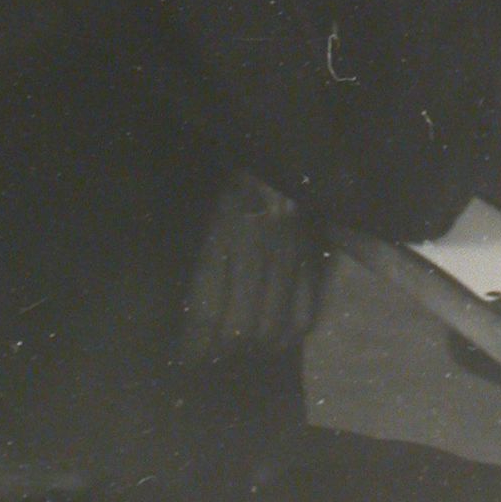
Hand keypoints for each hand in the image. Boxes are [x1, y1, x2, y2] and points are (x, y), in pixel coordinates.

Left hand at [179, 172, 324, 361]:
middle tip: (210, 355)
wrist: (280, 144)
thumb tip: (191, 308)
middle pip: (240, 326)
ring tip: (239, 350)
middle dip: (221, 350)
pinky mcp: (314, 256)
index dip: (194, 342)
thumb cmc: (232, 177)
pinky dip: (289, 334)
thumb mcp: (205, 207)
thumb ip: (202, 257)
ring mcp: (291, 255)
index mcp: (224, 232)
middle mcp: (258, 249)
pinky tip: (275, 339)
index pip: (207, 307)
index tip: (186, 357)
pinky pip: (306, 311)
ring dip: (253, 347)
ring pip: (273, 325)